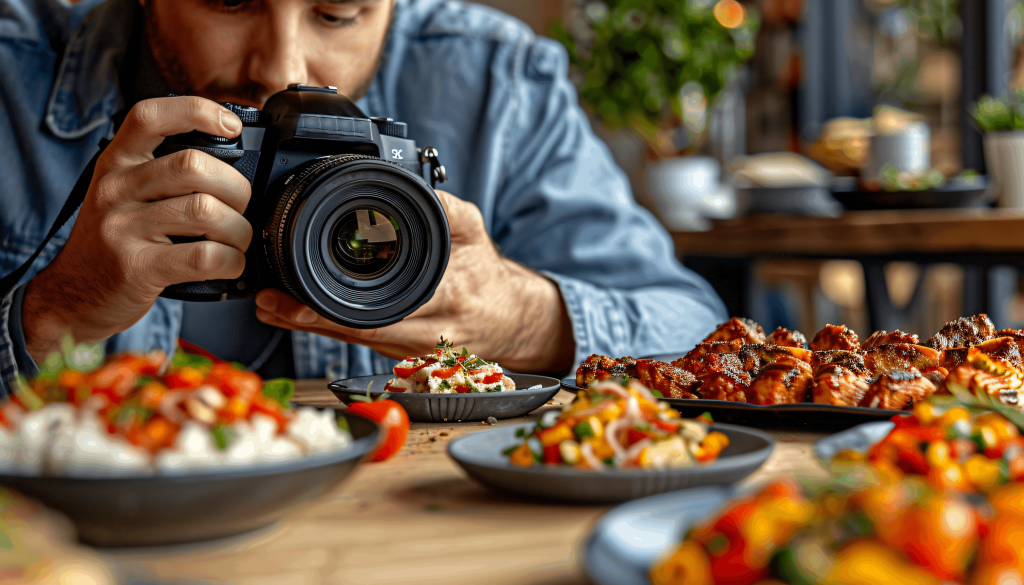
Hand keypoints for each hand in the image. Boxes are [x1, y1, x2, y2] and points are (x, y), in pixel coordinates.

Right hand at [23, 97, 251, 362]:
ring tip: (237, 241)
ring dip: (239, 230)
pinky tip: (230, 263)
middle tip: (240, 208)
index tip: (231, 126)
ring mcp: (123, 227)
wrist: (71, 297)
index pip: (150, 116)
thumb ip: (161, 173)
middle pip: (194, 166)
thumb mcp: (124, 195)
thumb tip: (231, 160)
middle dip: (237, 188)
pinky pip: (204, 256)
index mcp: (116, 163)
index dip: (197, 111)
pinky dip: (231, 261)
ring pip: (206, 211)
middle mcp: (116, 188)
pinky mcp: (137, 267)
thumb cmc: (114, 243)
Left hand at [254, 191, 575, 373]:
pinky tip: (296, 317)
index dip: (331, 310)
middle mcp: (425, 332)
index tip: (293, 300)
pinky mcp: (402, 356)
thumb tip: (408, 180)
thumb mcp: (473, 230)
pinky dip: (327, 330)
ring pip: (351, 341)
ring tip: (270, 307)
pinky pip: (359, 344)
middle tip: (267, 303)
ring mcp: (411, 350)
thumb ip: (444, 206)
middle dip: (306, 319)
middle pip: (355, 331)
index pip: (381, 310)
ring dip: (308, 325)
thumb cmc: (487, 275)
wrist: (511, 319)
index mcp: (445, 299)